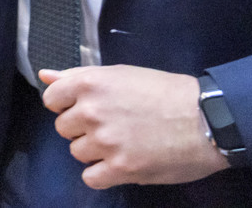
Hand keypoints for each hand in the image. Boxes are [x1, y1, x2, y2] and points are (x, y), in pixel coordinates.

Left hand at [40, 65, 227, 187]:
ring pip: (77, 153)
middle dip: (82, 128)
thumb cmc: (165, 92)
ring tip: (121, 144)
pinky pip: (91, 178)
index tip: (86, 107)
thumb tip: (44, 75)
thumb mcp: (120, 74)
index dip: (67, 104)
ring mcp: (106, 142)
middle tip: (111, 126)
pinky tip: (120, 164)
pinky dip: (102, 174)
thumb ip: (77, 76)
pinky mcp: (122, 169)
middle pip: (64, 128)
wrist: (207, 119)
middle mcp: (92, 112)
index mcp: (89, 84)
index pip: (51, 98)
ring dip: (94, 151)